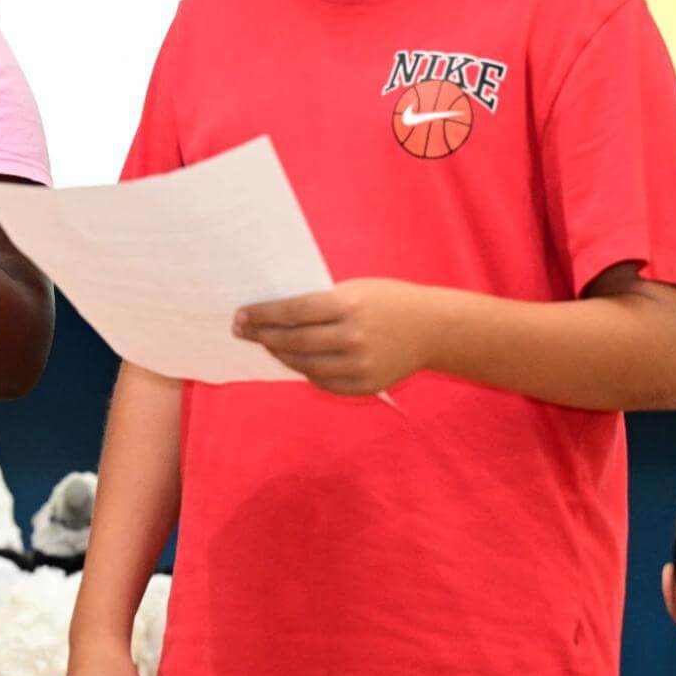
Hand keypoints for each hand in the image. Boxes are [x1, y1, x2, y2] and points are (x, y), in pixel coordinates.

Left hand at [234, 277, 443, 394]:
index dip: (262, 314)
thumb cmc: (387, 301)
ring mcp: (360, 365)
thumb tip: (272, 315)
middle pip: (294, 341)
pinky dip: (305, 371)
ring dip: (280, 354)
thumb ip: (319, 303)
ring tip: (267, 344)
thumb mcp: (354, 290)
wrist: (434, 329)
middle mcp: (353, 337)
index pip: (292, 311)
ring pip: (304, 364)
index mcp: (348, 305)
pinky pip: (324, 381)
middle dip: (263, 336)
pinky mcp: (366, 385)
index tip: (241, 315)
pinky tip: (295, 360)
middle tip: (242, 331)